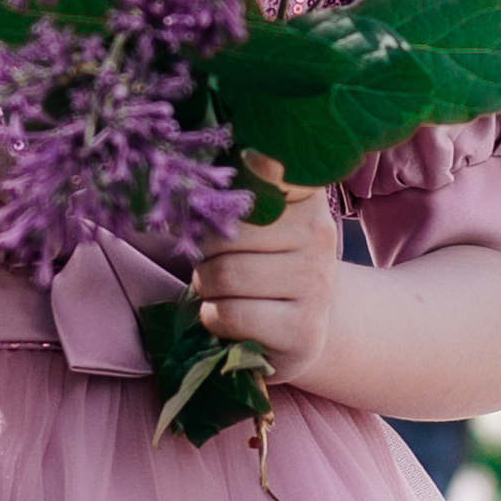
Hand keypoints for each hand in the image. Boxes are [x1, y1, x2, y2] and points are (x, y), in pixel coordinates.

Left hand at [191, 155, 341, 384]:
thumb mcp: (253, 221)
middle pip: (228, 232)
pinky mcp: (304, 330)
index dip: (229, 183)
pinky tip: (223, 314)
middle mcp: (320, 233)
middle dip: (202, 250)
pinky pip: (232, 315)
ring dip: (204, 284)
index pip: (263, 169)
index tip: (220, 191)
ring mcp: (317, 283)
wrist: (302, 322)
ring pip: (226, 275)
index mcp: (305, 195)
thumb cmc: (263, 260)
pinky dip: (212, 316)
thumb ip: (226, 197)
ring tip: (214, 287)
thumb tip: (180, 198)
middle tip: (207, 260)